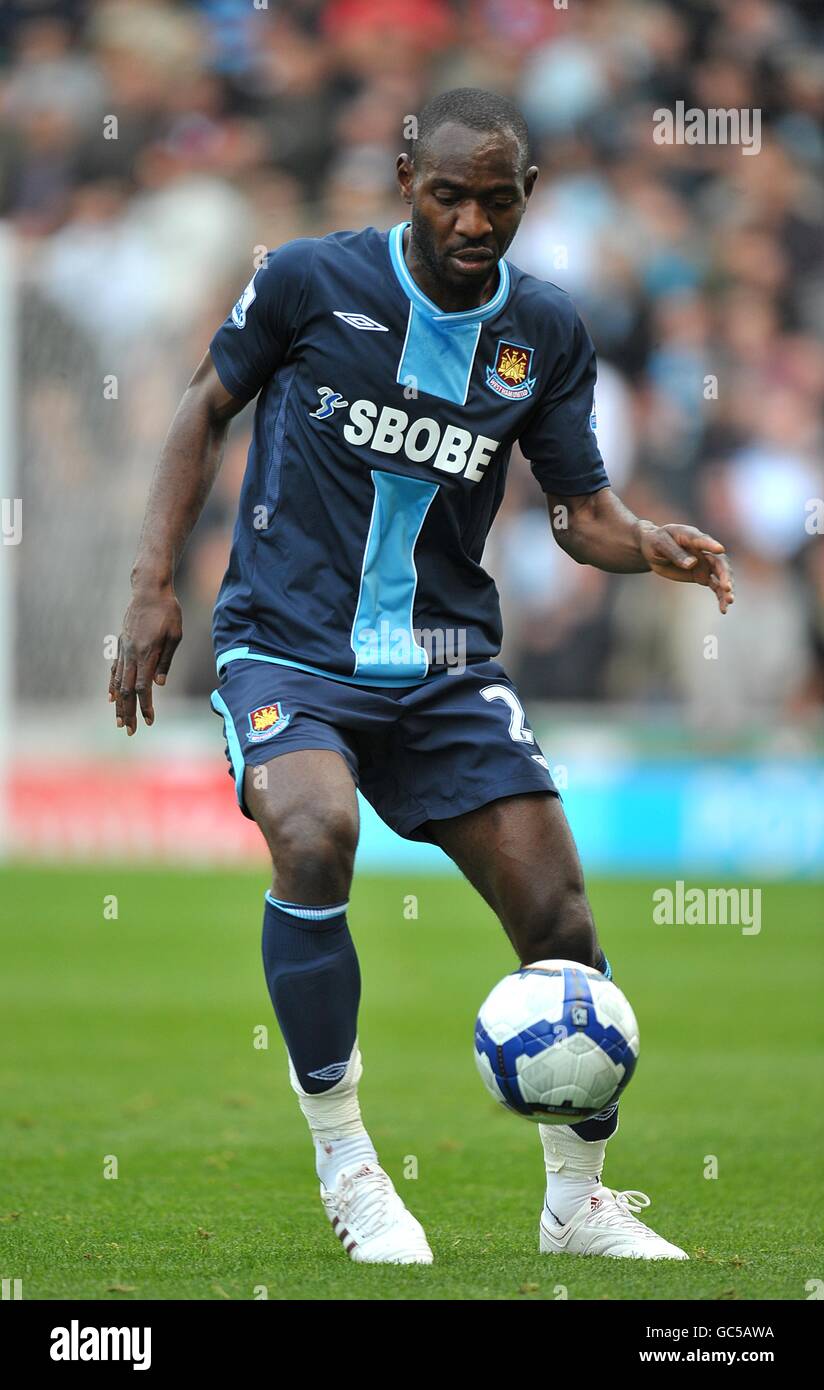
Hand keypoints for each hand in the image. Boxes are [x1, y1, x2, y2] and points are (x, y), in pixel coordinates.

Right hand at [109, 585, 181, 733]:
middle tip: (130, 731)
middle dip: (128, 712)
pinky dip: (112, 685)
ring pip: (117, 682)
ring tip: (119, 721)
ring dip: (118, 704)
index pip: (142, 687)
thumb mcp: (175, 636)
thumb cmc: (168, 612)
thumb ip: (165, 661)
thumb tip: (158, 684)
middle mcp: (131, 654)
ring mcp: (123, 649)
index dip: (145, 706)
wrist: (149, 590)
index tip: (149, 721)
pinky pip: (114, 669)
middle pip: (126, 690)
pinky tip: (110, 698)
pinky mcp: (121, 644)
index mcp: (146, 653)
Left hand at [639, 523, 733, 613]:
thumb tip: (692, 564)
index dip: (711, 545)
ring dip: (726, 588)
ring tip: (729, 602)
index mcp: (691, 536)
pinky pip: (715, 586)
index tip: (719, 550)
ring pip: (721, 575)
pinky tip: (723, 609)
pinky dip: (720, 596)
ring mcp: (705, 563)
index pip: (703, 541)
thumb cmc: (656, 542)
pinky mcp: (702, 575)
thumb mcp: (660, 545)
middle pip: (719, 562)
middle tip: (727, 588)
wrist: (653, 549)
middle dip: (725, 575)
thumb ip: (675, 553)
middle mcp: (703, 550)